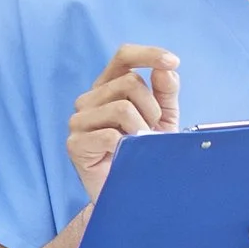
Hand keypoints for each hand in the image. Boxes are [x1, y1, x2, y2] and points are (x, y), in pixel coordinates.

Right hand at [66, 45, 180, 200]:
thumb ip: (166, 91)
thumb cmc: (144, 153)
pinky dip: (126, 146)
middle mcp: (89, 99)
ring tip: (138, 144)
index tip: (173, 62)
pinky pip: (110, 135)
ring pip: (121, 107)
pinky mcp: (75, 144)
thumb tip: (166, 69)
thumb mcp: (163, 118)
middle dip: (152, 108)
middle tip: (150, 132)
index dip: (149, 54)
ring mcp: (78, 121)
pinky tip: (125, 155)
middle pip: (129, 82)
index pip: (123, 56)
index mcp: (108, 87)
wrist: (132, 193)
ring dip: (141, 128)